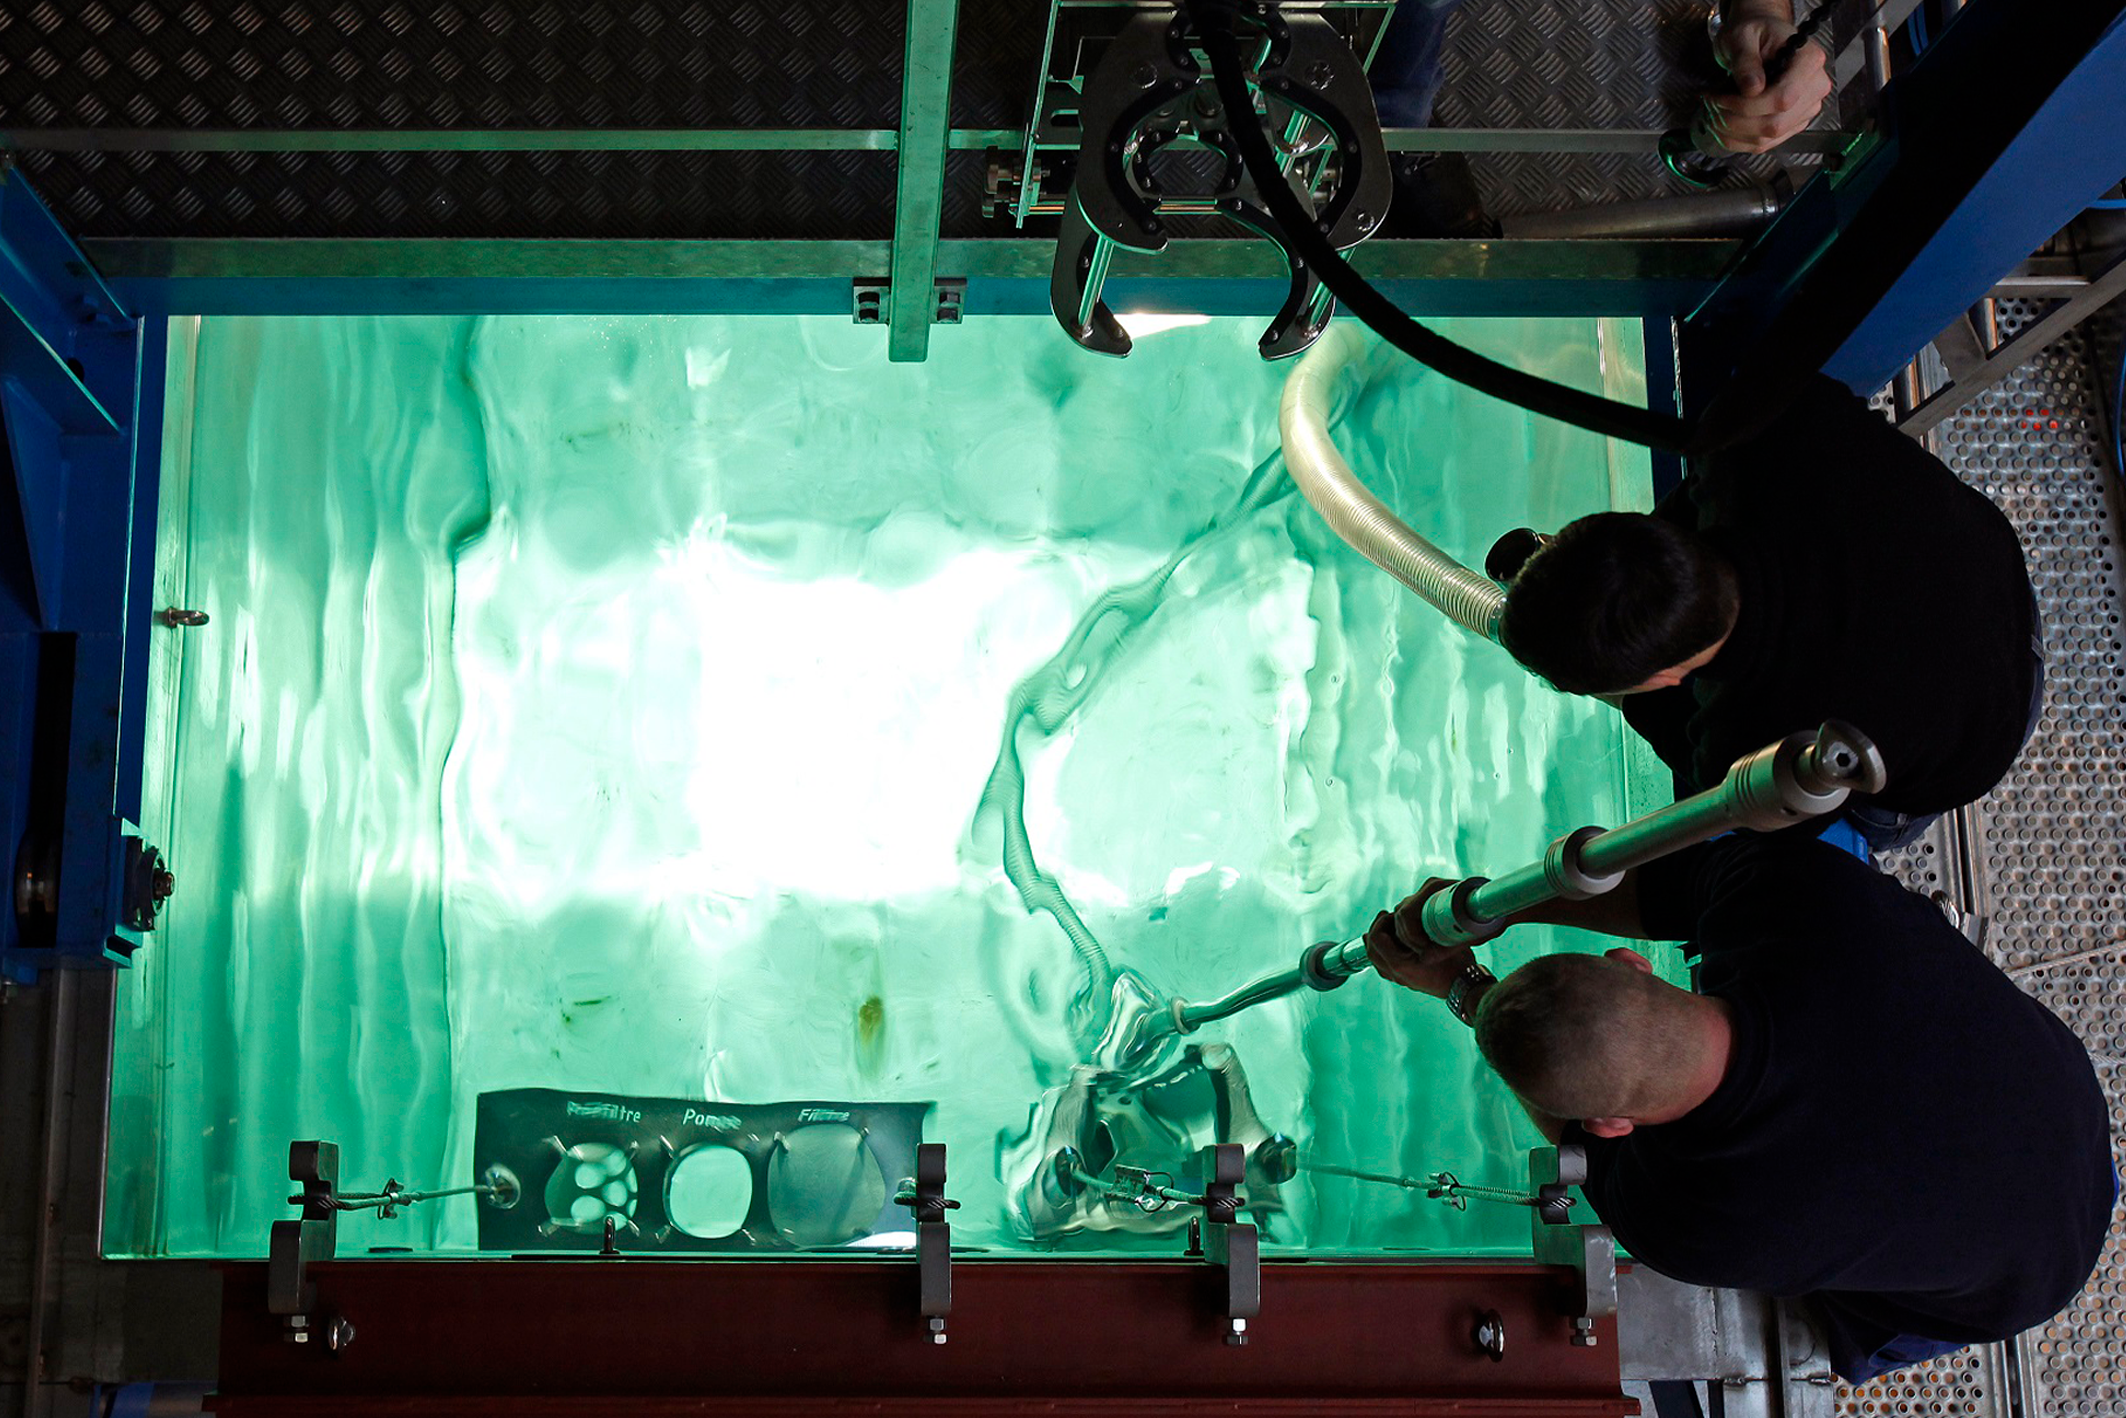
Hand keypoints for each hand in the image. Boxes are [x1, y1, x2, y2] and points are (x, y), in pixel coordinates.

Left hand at [1362, 878, 1477, 998]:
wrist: (1465, 987)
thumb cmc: (1456, 964)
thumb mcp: (1443, 941)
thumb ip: (1426, 926)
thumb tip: (1413, 909)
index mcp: (1401, 965)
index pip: (1377, 939)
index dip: (1382, 922)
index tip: (1392, 914)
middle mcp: (1396, 974)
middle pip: (1372, 949)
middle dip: (1376, 929)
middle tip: (1385, 916)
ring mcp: (1400, 979)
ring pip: (1376, 959)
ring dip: (1377, 941)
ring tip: (1384, 927)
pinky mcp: (1406, 981)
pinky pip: (1383, 967)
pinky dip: (1381, 953)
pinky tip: (1387, 944)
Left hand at [1707, 6, 1831, 153]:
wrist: (1758, 40)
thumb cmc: (1753, 34)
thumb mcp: (1742, 37)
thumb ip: (1746, 61)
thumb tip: (1751, 89)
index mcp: (1808, 61)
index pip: (1783, 98)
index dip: (1746, 106)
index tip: (1719, 98)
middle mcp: (1814, 87)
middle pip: (1775, 124)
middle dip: (1734, 121)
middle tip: (1710, 106)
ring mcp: (1805, 109)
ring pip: (1767, 138)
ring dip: (1731, 132)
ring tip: (1713, 113)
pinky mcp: (1791, 124)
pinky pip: (1764, 144)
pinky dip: (1737, 140)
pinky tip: (1722, 125)